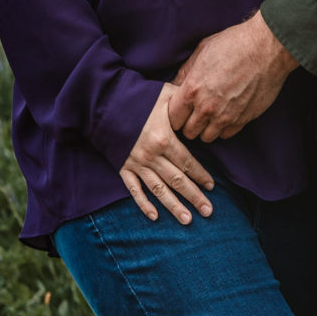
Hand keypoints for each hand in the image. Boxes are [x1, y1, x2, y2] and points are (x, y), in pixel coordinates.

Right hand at [122, 84, 213, 224]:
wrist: (104, 103)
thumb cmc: (138, 97)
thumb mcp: (165, 95)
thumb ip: (185, 103)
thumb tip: (202, 106)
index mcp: (164, 140)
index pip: (187, 163)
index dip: (201, 175)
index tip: (211, 187)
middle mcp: (151, 156)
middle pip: (177, 180)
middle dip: (194, 196)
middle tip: (208, 212)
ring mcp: (136, 164)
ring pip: (158, 190)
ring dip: (174, 206)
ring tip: (187, 220)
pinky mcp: (122, 167)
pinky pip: (134, 190)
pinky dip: (143, 204)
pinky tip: (154, 216)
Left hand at [168, 12, 297, 142]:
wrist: (268, 48)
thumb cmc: (234, 43)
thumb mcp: (203, 50)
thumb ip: (186, 71)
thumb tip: (175, 85)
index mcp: (192, 89)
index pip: (172, 118)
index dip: (175, 114)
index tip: (181, 108)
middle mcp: (207, 107)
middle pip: (188, 132)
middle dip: (189, 123)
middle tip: (195, 112)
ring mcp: (226, 116)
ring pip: (207, 137)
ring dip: (206, 128)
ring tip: (210, 115)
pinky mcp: (244, 119)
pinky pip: (226, 135)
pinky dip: (223, 128)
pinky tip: (226, 114)